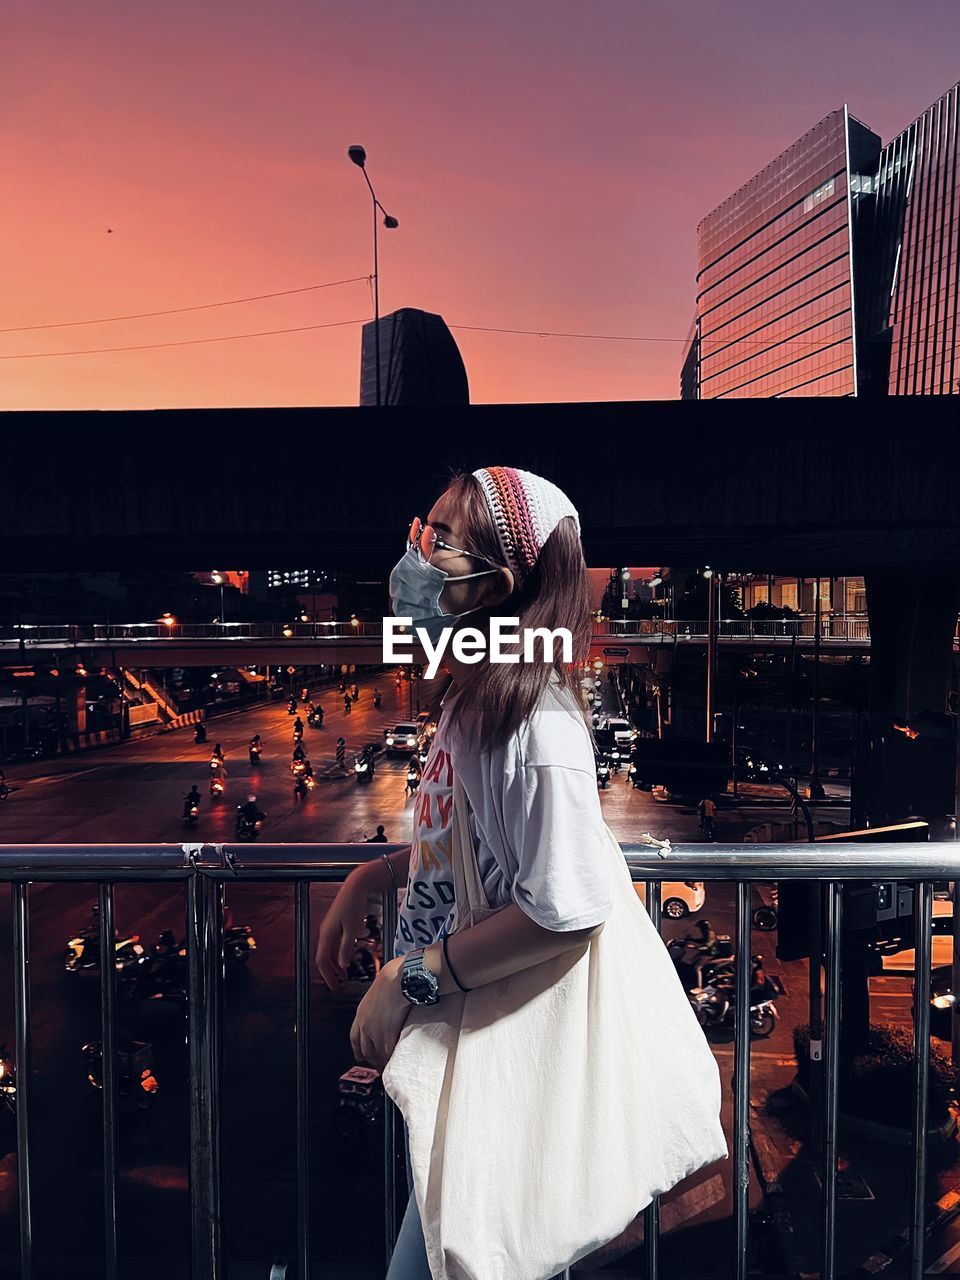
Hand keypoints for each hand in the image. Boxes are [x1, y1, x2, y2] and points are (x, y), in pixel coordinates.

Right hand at [315, 872, 370, 991]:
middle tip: (338, 985)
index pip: (322, 961)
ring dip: (335, 964)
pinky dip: (339, 953)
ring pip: (329, 951)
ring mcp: (330, 927)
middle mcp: (325, 931)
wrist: (357, 885)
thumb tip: (341, 965)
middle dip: (330, 973)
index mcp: (326, 934)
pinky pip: (334, 943)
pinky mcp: (336, 923)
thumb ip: (345, 948)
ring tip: (344, 975)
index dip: (328, 976)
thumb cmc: (354, 904)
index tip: (334, 987)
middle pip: (324, 957)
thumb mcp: (352, 930)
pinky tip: (346, 958)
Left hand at [350, 957, 410, 1071]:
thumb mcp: (375, 995)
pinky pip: (388, 1051)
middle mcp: (365, 1025)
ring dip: (382, 1060)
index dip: (358, 1050)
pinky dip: (391, 1057)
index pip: (354, 1039)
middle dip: (371, 1058)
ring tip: (388, 1064)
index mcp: (360, 1014)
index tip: (361, 1056)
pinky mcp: (388, 1033)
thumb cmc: (391, 981)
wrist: (397, 979)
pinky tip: (395, 1057)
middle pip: (365, 1049)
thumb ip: (374, 1008)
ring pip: (376, 1053)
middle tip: (378, 1064)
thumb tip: (381, 1012)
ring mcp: (376, 1031)